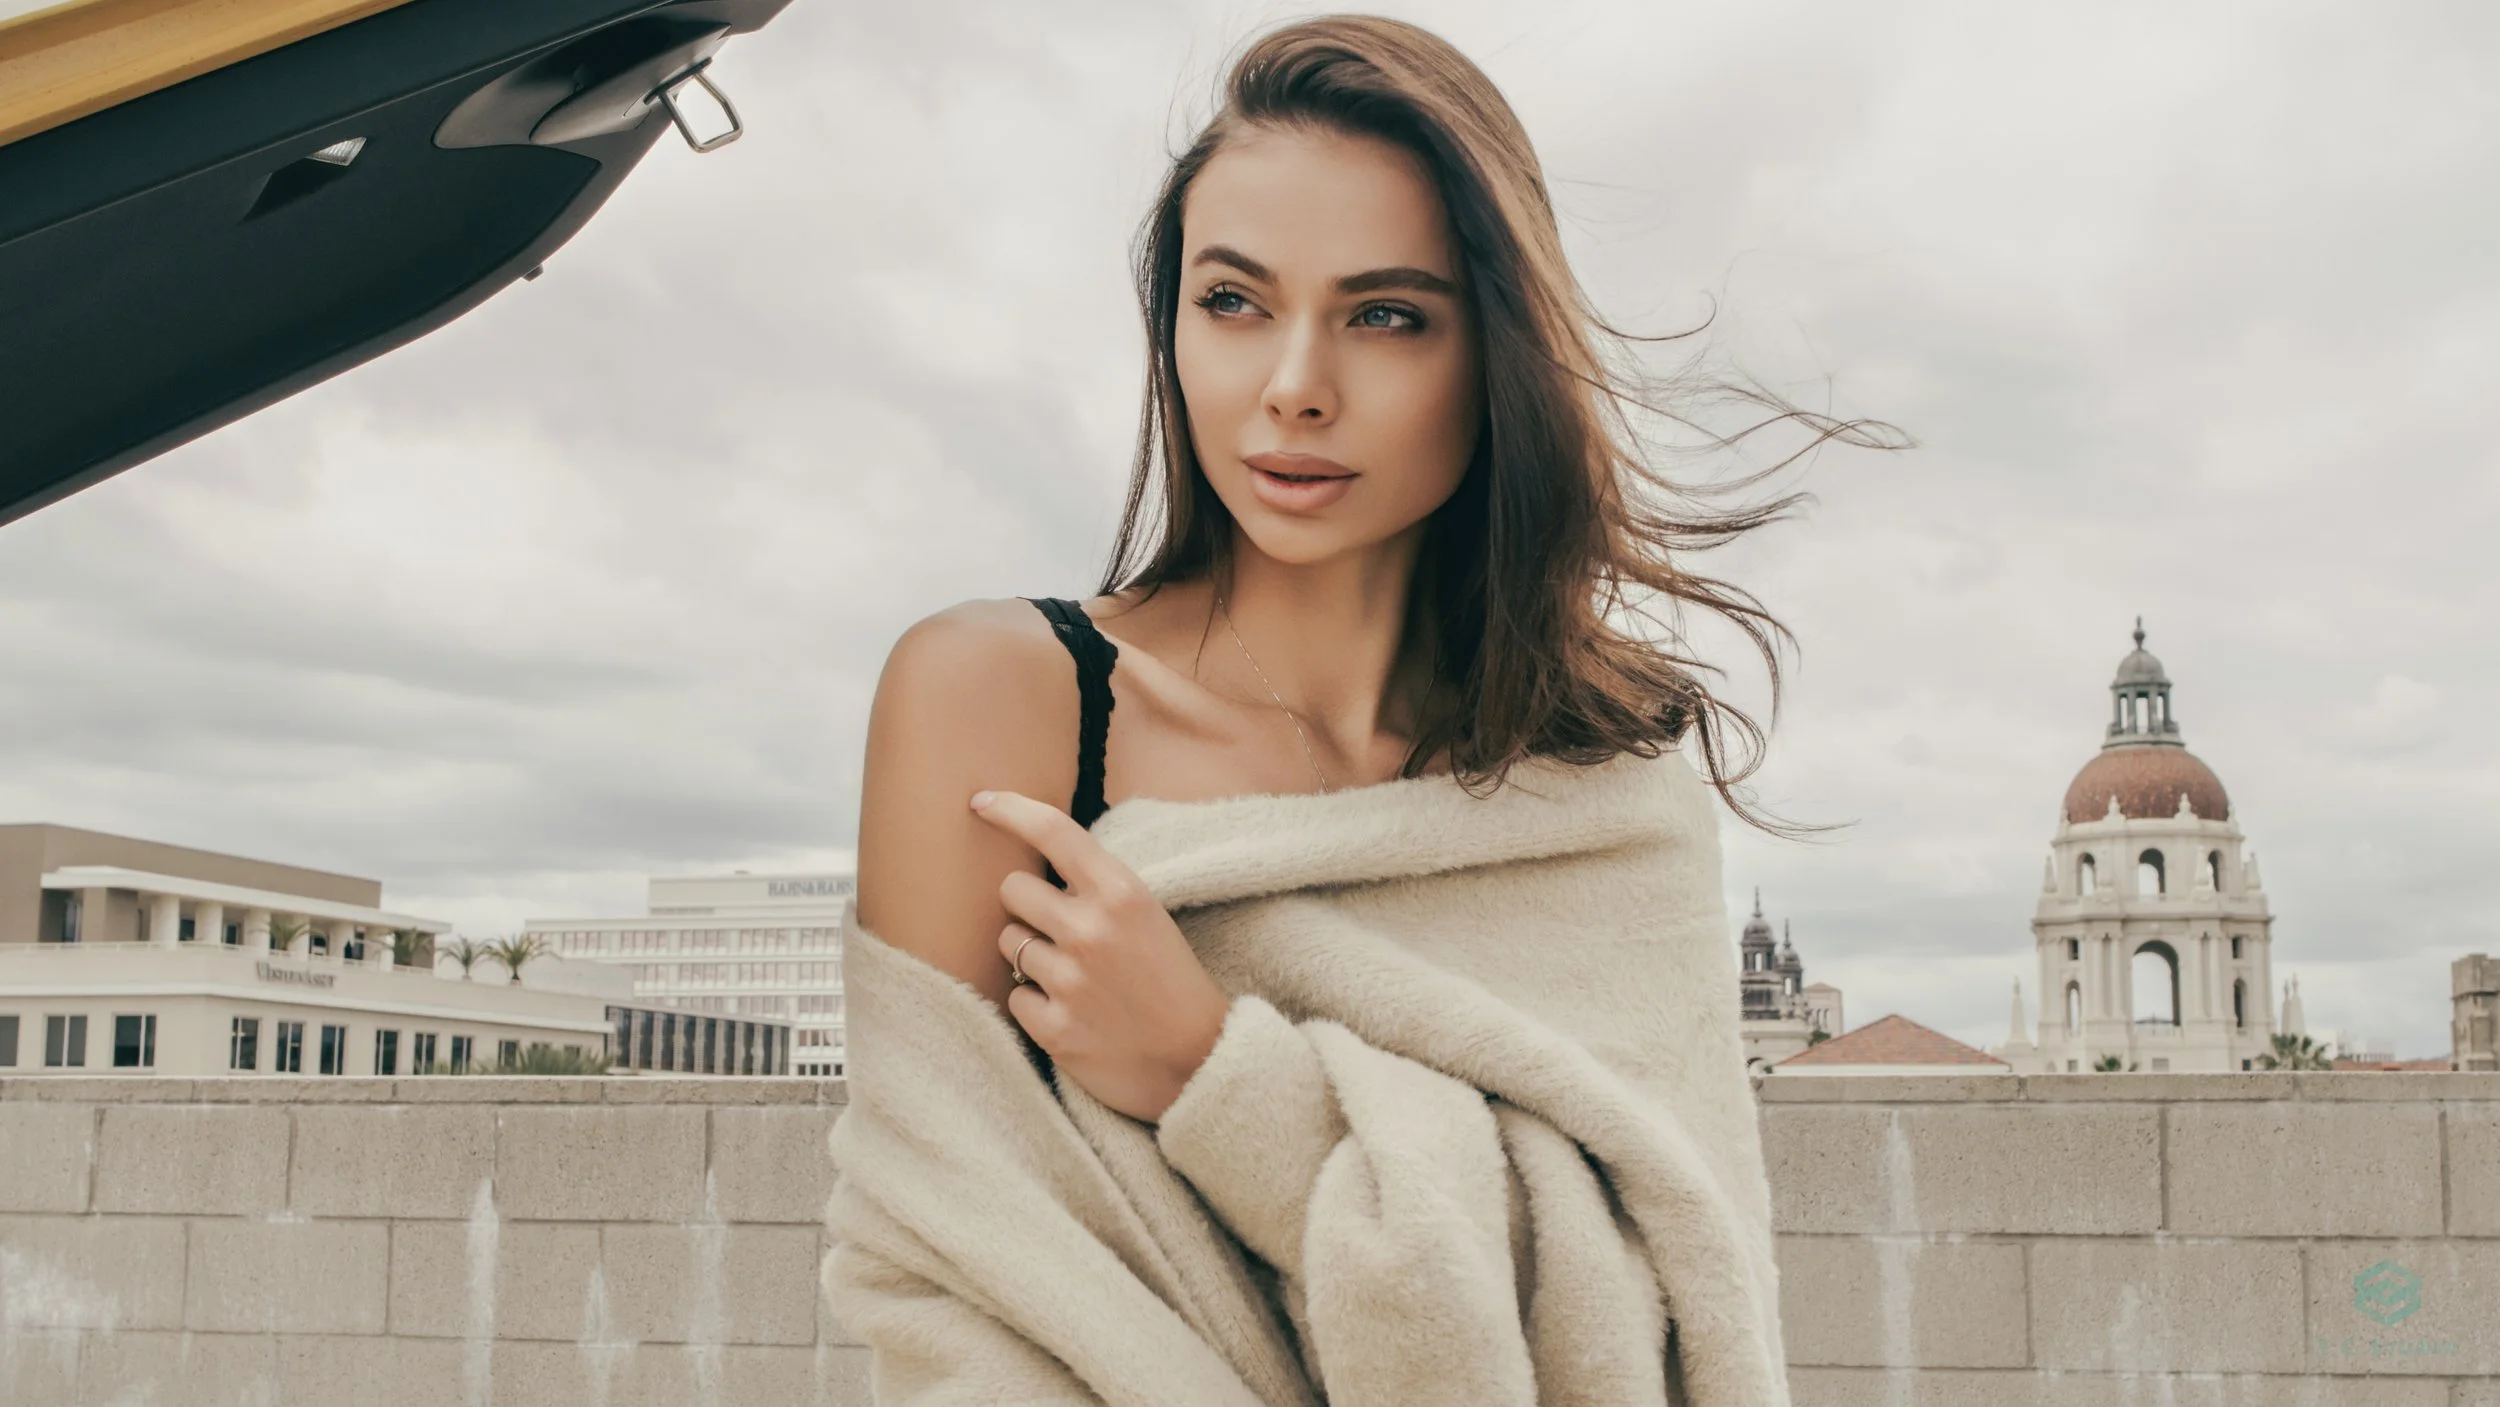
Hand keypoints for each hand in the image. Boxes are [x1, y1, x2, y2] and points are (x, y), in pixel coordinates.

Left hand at [970, 789, 1231, 1123]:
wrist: (1199, 1064)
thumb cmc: (1172, 984)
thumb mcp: (1149, 918)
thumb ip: (1098, 890)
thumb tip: (1036, 867)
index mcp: (1122, 894)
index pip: (1054, 831)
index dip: (1010, 808)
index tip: (980, 802)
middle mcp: (1091, 931)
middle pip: (1013, 889)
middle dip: (1026, 905)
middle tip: (1058, 930)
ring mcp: (1071, 982)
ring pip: (1008, 942)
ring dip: (1029, 956)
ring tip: (1072, 977)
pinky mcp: (1055, 1029)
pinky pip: (1014, 995)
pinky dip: (1035, 1004)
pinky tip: (1072, 1014)